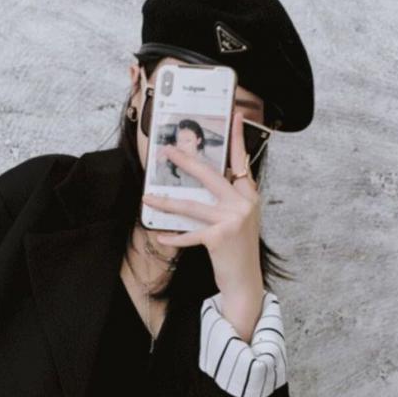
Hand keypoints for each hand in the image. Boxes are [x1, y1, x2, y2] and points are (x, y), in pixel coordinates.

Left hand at [142, 110, 264, 306]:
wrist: (246, 282)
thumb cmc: (238, 251)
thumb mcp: (239, 222)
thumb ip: (227, 203)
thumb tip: (201, 189)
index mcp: (249, 197)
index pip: (242, 162)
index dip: (238, 138)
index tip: (235, 115)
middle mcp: (243, 204)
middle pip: (210, 176)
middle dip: (186, 161)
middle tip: (168, 151)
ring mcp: (232, 220)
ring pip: (191, 206)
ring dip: (166, 203)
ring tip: (148, 197)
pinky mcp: (219, 237)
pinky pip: (189, 234)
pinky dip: (174, 238)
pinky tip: (160, 236)